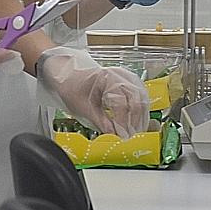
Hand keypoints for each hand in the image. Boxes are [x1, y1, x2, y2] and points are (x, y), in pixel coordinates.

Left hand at [35, 46, 150, 135]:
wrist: (68, 73)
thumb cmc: (72, 86)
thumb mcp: (81, 106)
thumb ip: (99, 121)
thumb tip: (113, 134)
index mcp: (106, 78)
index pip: (121, 102)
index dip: (122, 121)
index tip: (122, 136)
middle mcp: (120, 75)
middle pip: (136, 100)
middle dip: (134, 121)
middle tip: (130, 136)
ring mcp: (126, 77)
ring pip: (142, 98)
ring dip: (140, 116)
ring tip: (135, 132)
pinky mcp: (128, 82)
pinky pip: (140, 96)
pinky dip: (140, 110)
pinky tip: (138, 121)